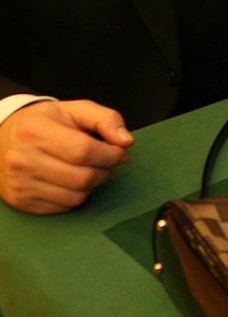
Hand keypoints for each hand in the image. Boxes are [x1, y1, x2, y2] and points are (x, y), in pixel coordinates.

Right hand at [0, 101, 132, 214]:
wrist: (3, 138)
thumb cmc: (46, 123)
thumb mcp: (75, 110)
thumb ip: (106, 119)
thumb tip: (127, 141)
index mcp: (35, 131)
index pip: (84, 151)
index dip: (111, 155)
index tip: (120, 152)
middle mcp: (21, 159)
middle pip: (83, 177)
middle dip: (105, 170)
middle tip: (107, 162)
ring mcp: (19, 183)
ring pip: (77, 196)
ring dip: (93, 185)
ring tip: (88, 169)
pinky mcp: (20, 201)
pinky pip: (64, 206)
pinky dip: (77, 196)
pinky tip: (71, 180)